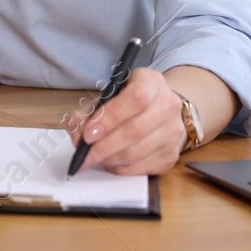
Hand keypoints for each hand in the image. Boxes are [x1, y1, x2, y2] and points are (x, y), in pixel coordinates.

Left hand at [65, 67, 185, 175]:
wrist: (159, 110)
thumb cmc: (129, 103)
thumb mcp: (107, 97)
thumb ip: (86, 113)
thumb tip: (77, 137)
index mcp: (151, 82)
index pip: (136, 98)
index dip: (110, 118)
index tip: (89, 134)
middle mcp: (168, 104)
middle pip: (135, 130)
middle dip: (104, 146)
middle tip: (85, 155)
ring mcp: (173, 131)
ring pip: (137, 153)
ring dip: (110, 159)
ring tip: (97, 157)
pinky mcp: (172, 154)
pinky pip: (142, 168)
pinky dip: (121, 169)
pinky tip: (112, 161)